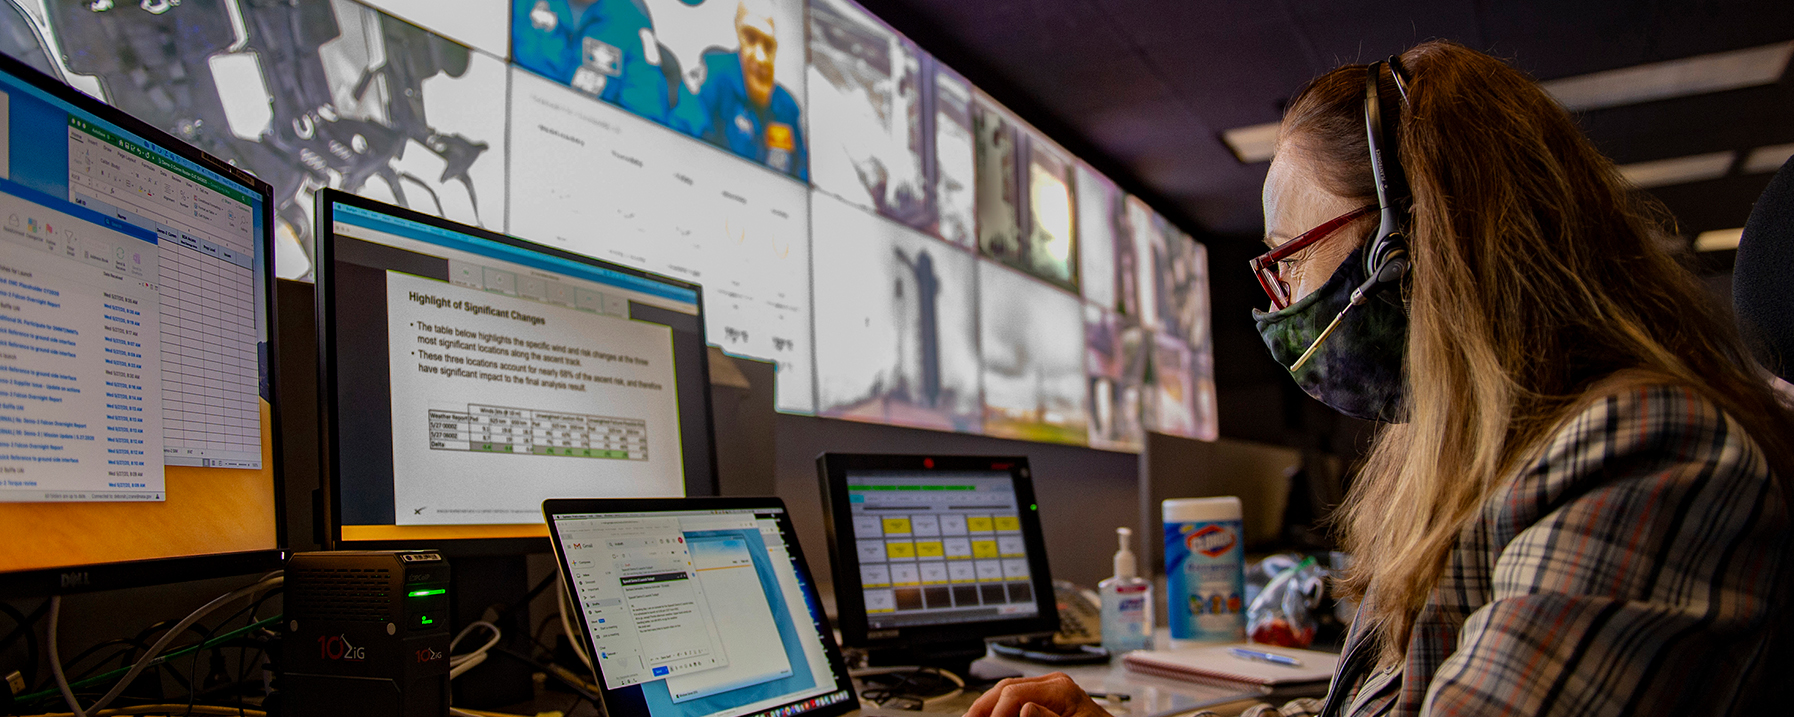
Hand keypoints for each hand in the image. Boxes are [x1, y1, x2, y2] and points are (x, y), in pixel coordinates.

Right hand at [963, 673, 1113, 716]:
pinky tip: (994, 715)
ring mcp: (1051, 692)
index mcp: (1061, 688)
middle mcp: (1054, 684)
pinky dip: (1003, 708)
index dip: (995, 711)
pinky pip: (1018, 698)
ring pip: (1008, 691)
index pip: (1014, 692)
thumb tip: (1026, 709)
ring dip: (989, 705)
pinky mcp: (1049, 702)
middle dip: (984, 705)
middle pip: (1007, 687)